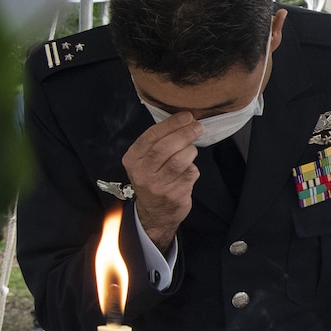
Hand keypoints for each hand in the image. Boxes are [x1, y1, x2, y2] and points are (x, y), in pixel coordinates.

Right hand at [119, 109, 201, 250]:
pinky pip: (190, 173)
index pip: (151, 136)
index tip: (186, 116)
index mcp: (133, 159)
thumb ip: (157, 142)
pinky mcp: (174, 195)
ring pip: (179, 160)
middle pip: (165, 147)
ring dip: (190, 150)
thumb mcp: (145, 161)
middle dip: (184, 133)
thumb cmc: (153, 179)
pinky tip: (188, 169)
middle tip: (197, 127)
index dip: (171, 124)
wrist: (155, 213)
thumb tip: (183, 120)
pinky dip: (193, 168)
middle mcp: (142, 173)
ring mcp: (158, 186)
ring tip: (192, 148)